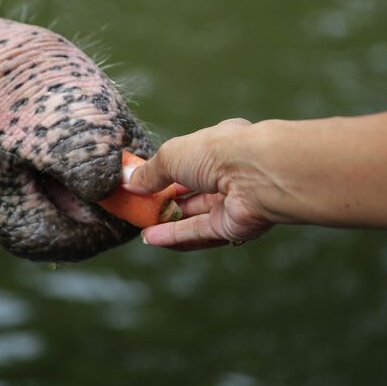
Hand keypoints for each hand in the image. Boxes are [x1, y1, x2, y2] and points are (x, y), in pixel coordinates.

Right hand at [127, 119, 273, 249]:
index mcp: (219, 147)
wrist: (254, 175)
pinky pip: (198, 232)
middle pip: (192, 191)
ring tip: (141, 227)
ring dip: (166, 222)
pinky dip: (174, 235)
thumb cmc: (216, 152)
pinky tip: (151, 238)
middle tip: (139, 208)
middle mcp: (228, 173)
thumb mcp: (171, 155)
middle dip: (164, 200)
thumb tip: (131, 183)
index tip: (143, 183)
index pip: (190, 160)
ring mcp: (232, 201)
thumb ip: (151, 172)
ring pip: (194, 215)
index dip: (165, 172)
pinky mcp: (232, 226)